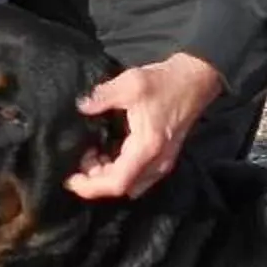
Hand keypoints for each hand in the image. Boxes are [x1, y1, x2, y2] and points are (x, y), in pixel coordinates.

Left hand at [68, 54, 223, 200]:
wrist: (196, 79)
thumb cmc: (166, 82)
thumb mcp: (131, 83)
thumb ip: (103, 96)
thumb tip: (82, 106)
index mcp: (147, 148)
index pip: (117, 183)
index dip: (91, 187)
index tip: (70, 179)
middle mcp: (156, 162)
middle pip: (122, 187)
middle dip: (96, 180)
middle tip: (80, 160)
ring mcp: (162, 162)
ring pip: (129, 183)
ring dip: (107, 175)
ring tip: (91, 156)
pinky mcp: (163, 157)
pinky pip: (137, 174)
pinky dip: (118, 169)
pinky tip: (106, 152)